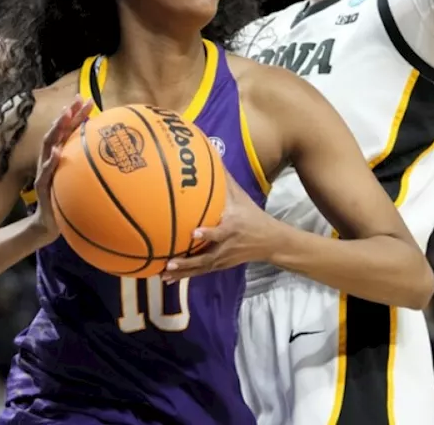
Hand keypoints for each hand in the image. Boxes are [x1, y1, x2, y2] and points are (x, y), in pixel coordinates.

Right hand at [29, 98, 94, 243]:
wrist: (50, 224)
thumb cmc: (69, 199)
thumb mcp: (82, 181)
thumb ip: (91, 166)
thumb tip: (117, 156)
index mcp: (63, 154)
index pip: (69, 129)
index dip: (77, 114)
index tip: (87, 99)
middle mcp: (52, 157)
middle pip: (58, 131)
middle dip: (68, 114)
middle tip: (77, 101)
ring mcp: (44, 169)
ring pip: (48, 145)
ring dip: (57, 130)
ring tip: (64, 117)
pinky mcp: (42, 184)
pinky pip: (45, 172)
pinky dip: (51, 161)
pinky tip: (57, 152)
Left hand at [162, 173, 278, 282]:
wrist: (269, 241)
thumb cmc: (251, 215)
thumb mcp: (240, 197)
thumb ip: (224, 180)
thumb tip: (210, 153)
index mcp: (233, 227)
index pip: (222, 232)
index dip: (209, 234)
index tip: (194, 232)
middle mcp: (227, 245)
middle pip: (208, 257)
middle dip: (189, 262)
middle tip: (170, 262)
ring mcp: (224, 258)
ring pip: (202, 268)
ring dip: (183, 272)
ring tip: (164, 275)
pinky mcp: (220, 265)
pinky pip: (201, 272)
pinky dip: (185, 276)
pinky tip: (168, 279)